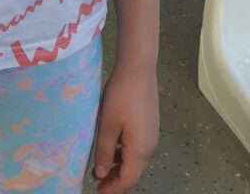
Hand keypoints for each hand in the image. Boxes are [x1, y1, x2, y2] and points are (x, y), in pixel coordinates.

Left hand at [91, 64, 158, 193]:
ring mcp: (151, 134)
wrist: (138, 68)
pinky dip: (124, 153)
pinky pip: (137, 146)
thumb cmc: (121, 96)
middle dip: (116, 179)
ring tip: (100, 168)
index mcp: (141, 149)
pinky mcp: (150, 123)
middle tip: (97, 183)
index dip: (113, 189)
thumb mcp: (108, 125)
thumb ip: (105, 152)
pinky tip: (112, 148)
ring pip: (135, 159)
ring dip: (119, 166)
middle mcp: (150, 145)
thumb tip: (101, 174)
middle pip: (133, 171)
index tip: (98, 192)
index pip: (128, 179)